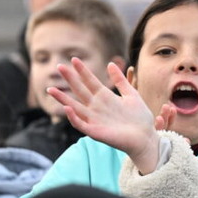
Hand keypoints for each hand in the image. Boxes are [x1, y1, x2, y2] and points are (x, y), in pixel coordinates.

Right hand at [50, 59, 160, 173]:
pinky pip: (81, 124)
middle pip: (80, 91)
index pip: (90, 81)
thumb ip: (121, 80)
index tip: (74, 59)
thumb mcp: (132, 94)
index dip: (82, 70)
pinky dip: (73, 117)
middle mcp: (97, 107)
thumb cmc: (140, 118)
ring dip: (62, 99)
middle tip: (59, 66)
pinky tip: (67, 107)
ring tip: (51, 89)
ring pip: (74, 107)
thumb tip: (110, 63)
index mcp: (105, 97)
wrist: (146, 138)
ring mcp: (95, 119)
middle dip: (70, 79)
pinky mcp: (95, 132)